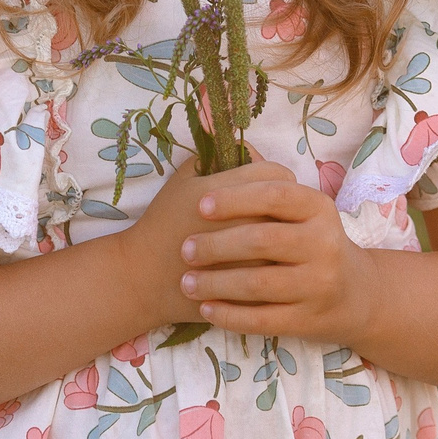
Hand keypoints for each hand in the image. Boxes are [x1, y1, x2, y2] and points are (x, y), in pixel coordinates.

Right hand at [117, 154, 289, 326]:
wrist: (146, 277)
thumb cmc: (164, 222)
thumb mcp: (183, 178)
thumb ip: (215, 155)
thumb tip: (248, 149)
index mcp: (226, 193)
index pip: (277, 173)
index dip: (274, 175)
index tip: (266, 184)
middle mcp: (245, 225)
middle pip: (290, 205)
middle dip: (282, 204)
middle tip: (269, 208)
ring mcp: (253, 261)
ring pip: (291, 239)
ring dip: (285, 234)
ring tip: (268, 236)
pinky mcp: (253, 288)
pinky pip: (282, 269)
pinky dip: (279, 263)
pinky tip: (263, 260)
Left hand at [179, 167, 376, 344]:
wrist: (353, 294)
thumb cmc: (309, 241)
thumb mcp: (300, 208)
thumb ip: (262, 179)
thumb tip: (216, 137)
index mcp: (318, 208)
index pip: (275, 195)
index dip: (235, 198)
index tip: (200, 206)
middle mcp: (325, 244)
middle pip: (262, 240)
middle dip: (217, 245)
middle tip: (185, 250)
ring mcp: (319, 285)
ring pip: (258, 284)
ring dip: (216, 284)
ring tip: (188, 282)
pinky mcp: (308, 320)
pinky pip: (261, 320)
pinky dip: (229, 315)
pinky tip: (206, 309)